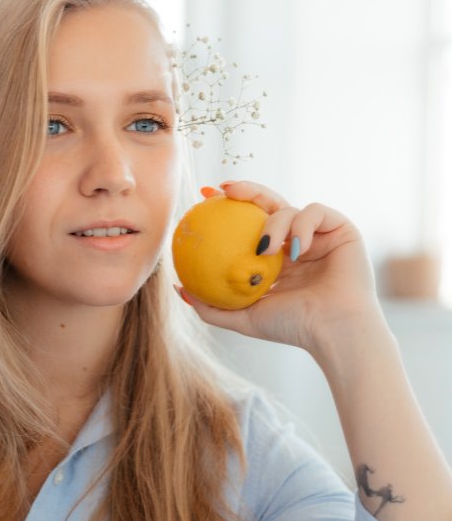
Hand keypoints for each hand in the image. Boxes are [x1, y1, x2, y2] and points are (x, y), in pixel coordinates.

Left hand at [177, 181, 379, 356]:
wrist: (333, 331)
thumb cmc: (292, 327)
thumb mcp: (243, 317)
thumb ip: (211, 306)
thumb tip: (178, 287)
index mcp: (275, 258)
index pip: (248, 223)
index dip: (228, 206)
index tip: (204, 197)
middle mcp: (296, 242)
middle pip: (268, 204)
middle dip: (246, 190)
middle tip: (225, 190)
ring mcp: (319, 234)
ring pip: (289, 208)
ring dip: (274, 223)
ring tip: (266, 248)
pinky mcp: (341, 228)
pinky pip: (315, 211)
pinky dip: (302, 227)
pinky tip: (295, 249)